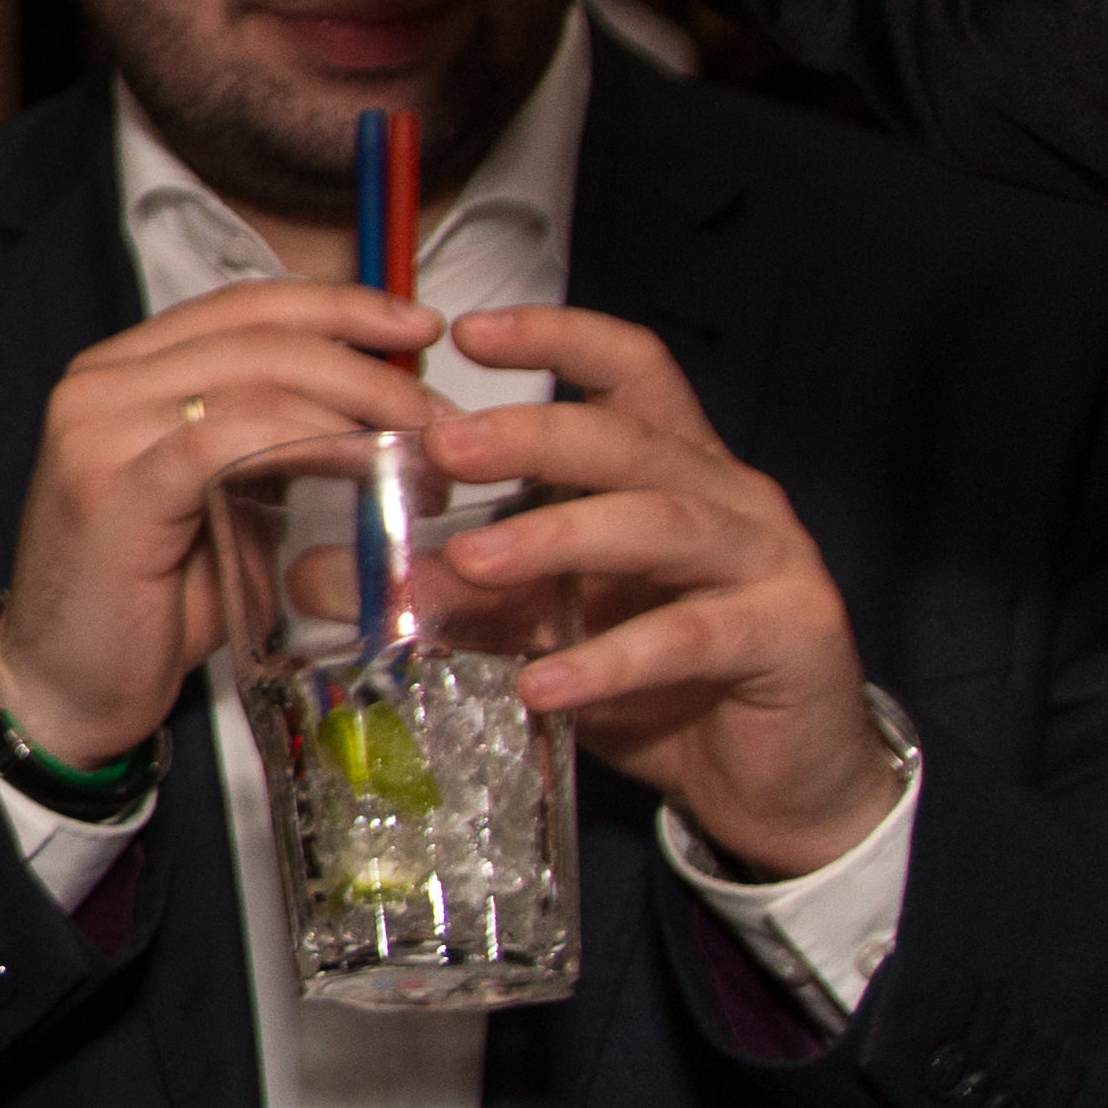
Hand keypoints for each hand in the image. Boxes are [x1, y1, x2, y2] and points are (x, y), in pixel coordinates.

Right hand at [0, 278, 443, 767]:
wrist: (62, 688)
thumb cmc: (153, 606)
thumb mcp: (225, 507)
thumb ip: (277, 452)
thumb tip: (383, 421)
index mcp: (124, 370)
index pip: (244, 305)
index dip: (340, 305)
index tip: (422, 329)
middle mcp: (100, 381)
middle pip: (258, 336)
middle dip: (367, 366)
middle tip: (441, 416)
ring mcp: (98, 428)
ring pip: (251, 381)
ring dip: (353, 410)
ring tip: (420, 453)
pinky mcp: (112, 485)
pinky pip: (226, 439)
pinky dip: (306, 444)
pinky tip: (361, 468)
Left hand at [428, 308, 901, 880]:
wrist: (772, 777)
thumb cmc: (658, 676)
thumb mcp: (543, 622)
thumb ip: (452, 590)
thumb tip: (318, 573)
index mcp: (674, 464)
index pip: (627, 367)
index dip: (556, 338)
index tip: (466, 330)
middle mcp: (727, 495)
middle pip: (631, 438)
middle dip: (533, 434)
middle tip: (442, 446)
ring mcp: (767, 560)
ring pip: (661, 523)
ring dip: (558, 537)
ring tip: (470, 560)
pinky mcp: (789, 634)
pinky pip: (693, 637)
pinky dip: (612, 658)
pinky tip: (544, 682)